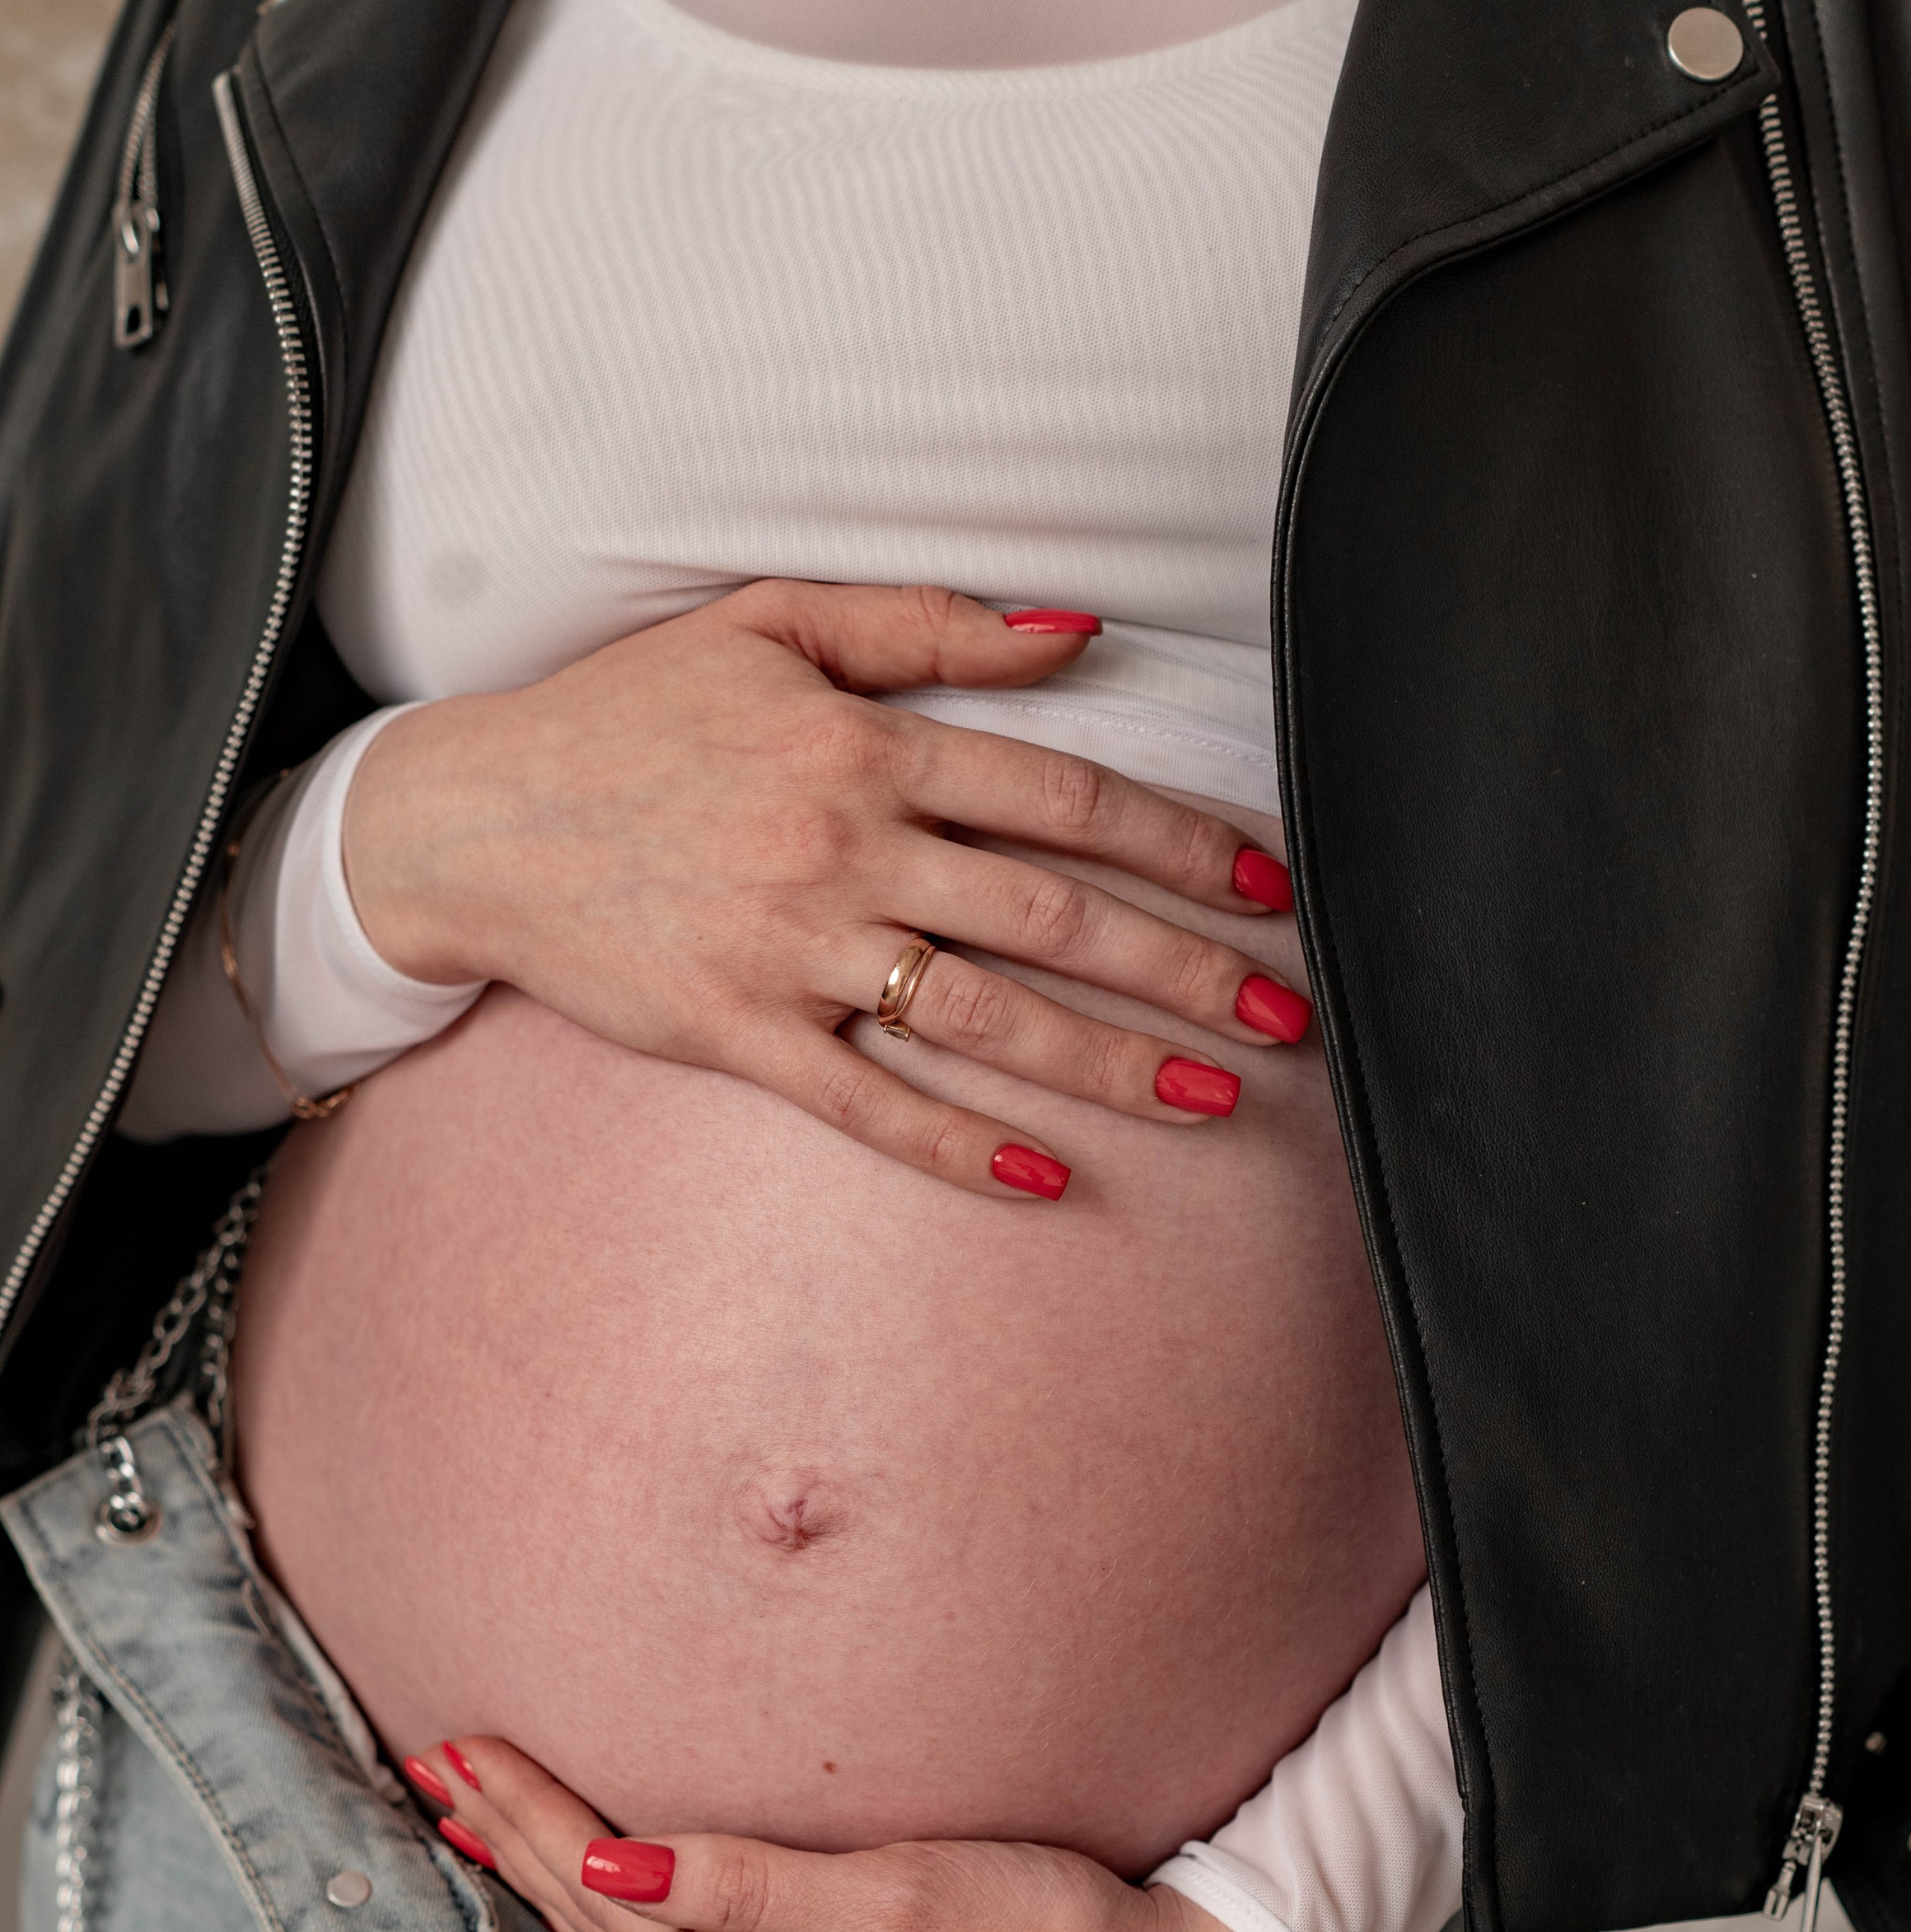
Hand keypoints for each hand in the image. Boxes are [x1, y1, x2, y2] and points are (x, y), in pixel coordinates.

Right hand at [343, 581, 1309, 1199]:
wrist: (476, 820)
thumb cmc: (628, 716)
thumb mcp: (770, 626)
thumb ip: (926, 628)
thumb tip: (1077, 631)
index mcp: (865, 746)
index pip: (1062, 797)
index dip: (1178, 844)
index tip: (1266, 888)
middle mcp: (845, 849)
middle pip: (1054, 916)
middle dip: (1185, 971)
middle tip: (1289, 1016)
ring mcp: (793, 951)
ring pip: (986, 1017)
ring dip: (1112, 1064)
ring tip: (1216, 1101)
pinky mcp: (740, 1034)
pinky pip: (869, 1104)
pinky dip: (958, 1148)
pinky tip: (1044, 1182)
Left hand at [411, 1736, 1304, 1931]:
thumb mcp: (902, 1904)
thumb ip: (757, 1883)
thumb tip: (615, 1859)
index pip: (610, 1898)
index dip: (531, 1821)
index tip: (461, 1748)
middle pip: (607, 1931)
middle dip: (518, 1848)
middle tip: (437, 1772)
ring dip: (562, 1882)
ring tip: (492, 1827)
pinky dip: (633, 1908)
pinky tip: (623, 1885)